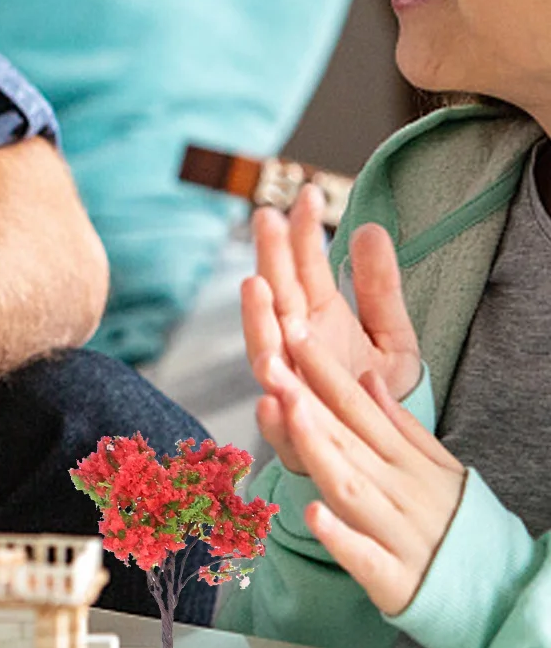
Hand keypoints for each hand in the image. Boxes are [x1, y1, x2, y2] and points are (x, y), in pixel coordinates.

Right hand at [242, 185, 421, 472]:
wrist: (380, 452)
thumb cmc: (374, 391)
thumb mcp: (391, 336)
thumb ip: (379, 288)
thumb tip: (371, 227)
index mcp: (313, 319)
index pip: (302, 267)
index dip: (301, 232)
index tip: (304, 195)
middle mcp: (293, 349)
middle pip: (276, 298)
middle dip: (270, 258)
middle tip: (267, 219)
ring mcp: (290, 389)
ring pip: (266, 352)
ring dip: (257, 320)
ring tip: (256, 286)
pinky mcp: (296, 438)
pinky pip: (279, 428)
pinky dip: (272, 415)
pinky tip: (270, 395)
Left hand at [259, 319, 463, 616]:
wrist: (499, 592)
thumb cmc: (458, 522)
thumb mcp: (438, 465)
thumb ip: (400, 423)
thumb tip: (366, 376)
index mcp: (405, 459)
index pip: (357, 405)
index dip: (323, 368)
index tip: (292, 329)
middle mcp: (399, 489)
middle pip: (345, 438)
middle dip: (305, 398)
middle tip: (270, 360)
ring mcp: (396, 533)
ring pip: (349, 486)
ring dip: (319, 450)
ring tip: (289, 413)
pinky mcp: (394, 579)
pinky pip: (364, 556)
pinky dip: (340, 536)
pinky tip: (313, 513)